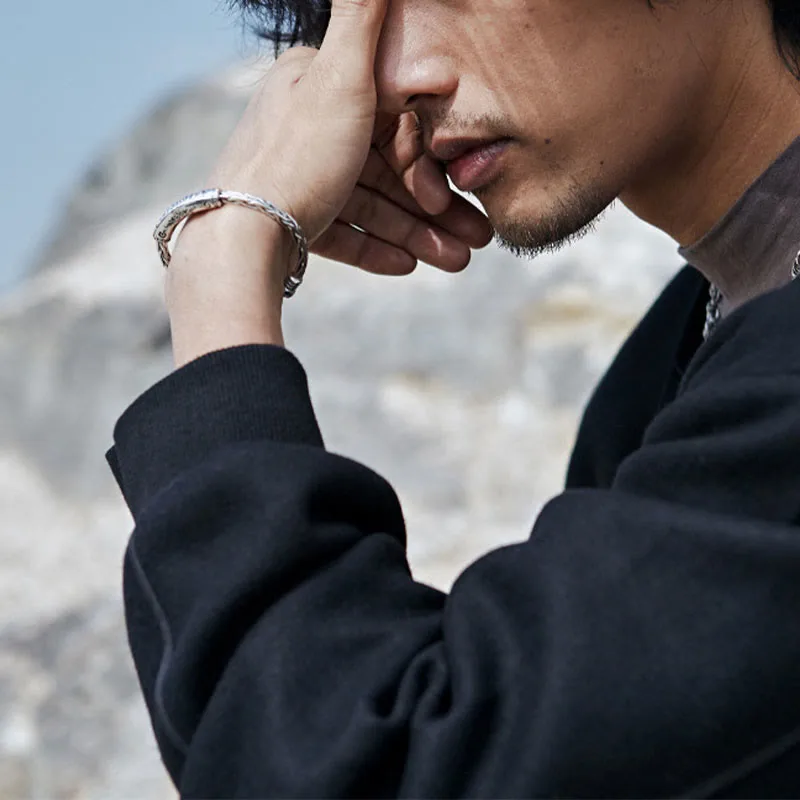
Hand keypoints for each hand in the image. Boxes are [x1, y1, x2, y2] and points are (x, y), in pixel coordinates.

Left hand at [204, 0, 491, 276]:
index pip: (391, 124)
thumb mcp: (340, 75)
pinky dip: (376, 248)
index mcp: (318, 86)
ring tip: (455, 262)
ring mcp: (299, 178)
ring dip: (417, 235)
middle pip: (386, 172)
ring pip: (370, 207)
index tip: (461, 196)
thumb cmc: (298, 154)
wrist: (244, 232)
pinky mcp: (291, 219)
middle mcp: (308, 129)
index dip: (430, 162)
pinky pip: (344, 233)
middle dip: (435, 210)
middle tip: (477, 242)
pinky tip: (409, 265)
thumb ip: (362, 14)